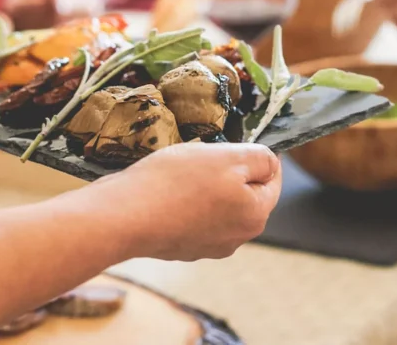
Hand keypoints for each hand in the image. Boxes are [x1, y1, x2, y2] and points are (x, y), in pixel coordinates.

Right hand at [94, 142, 281, 260]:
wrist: (124, 215)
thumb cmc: (176, 182)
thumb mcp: (227, 156)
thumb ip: (260, 158)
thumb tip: (271, 164)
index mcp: (256, 216)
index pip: (272, 178)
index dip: (252, 157)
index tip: (227, 148)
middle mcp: (237, 238)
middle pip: (244, 193)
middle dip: (226, 173)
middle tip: (199, 160)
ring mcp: (208, 247)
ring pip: (217, 204)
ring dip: (204, 187)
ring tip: (178, 176)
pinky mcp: (182, 247)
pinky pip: (192, 216)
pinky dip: (183, 202)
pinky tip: (165, 192)